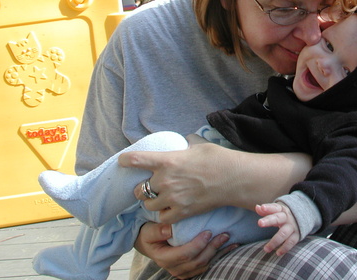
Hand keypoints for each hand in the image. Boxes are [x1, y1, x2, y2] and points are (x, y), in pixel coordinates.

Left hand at [119, 141, 235, 222]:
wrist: (233, 178)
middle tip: (150, 187)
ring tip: (161, 199)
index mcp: (167, 160)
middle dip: (142, 188)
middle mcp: (165, 180)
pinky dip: (164, 214)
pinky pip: (162, 217)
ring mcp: (172, 197)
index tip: (123, 161)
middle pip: (139, 189)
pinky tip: (170, 209)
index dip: (125, 160)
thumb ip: (187, 143)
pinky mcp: (181, 212)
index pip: (136, 160)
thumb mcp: (199, 144)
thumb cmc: (218, 158)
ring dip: (152, 202)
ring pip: (148, 204)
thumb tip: (185, 139)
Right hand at [134, 222, 236, 278]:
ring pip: (204, 265)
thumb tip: (169, 229)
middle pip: (197, 261)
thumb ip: (157, 231)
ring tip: (229, 239)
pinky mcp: (190, 269)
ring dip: (218, 253)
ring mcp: (182, 270)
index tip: (208, 232)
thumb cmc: (149, 234)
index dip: (198, 245)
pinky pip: (206, 266)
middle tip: (224, 234)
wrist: (149, 244)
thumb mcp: (148, 231)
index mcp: (164, 258)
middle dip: (212, 248)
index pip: (185, 255)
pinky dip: (219, 257)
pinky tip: (229, 248)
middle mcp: (174, 267)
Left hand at [256, 202, 300, 255]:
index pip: (274, 207)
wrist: (303, 217)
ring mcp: (292, 226)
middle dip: (269, 220)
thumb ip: (266, 210)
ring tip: (266, 249)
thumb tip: (257, 207)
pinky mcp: (297, 235)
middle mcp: (287, 217)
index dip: (268, 208)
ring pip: (283, 233)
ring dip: (274, 241)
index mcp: (281, 210)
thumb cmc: (283, 215)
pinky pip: (291, 242)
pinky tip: (277, 253)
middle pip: (278, 218)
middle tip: (259, 223)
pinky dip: (285, 248)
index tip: (261, 207)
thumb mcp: (276, 211)